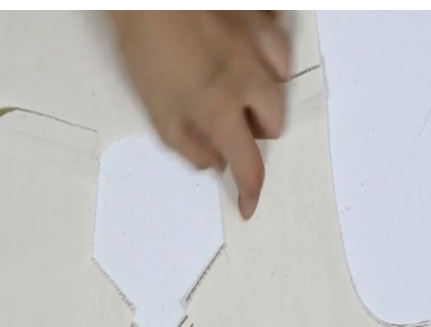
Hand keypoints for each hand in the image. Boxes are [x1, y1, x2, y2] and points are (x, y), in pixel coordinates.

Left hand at [111, 11, 291, 218]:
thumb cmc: (146, 47)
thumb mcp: (157, 111)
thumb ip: (188, 146)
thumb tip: (214, 166)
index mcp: (221, 109)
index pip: (249, 164)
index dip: (250, 190)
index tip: (248, 203)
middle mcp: (251, 79)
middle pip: (276, 123)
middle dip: (255, 130)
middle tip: (227, 122)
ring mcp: (261, 44)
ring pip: (283, 81)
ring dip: (264, 91)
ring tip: (235, 82)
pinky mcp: (263, 15)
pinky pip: (280, 38)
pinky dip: (266, 48)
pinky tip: (244, 46)